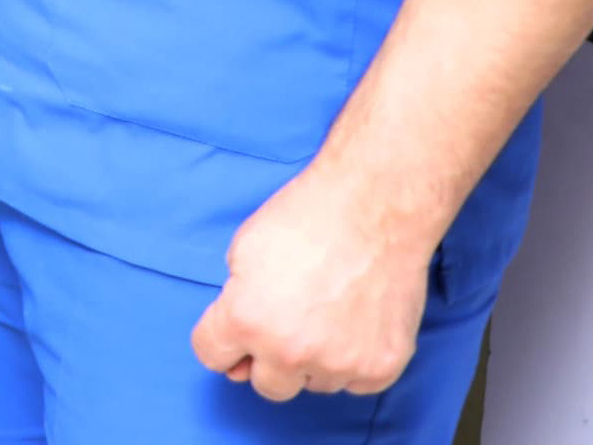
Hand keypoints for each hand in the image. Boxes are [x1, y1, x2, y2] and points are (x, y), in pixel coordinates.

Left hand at [192, 164, 433, 400]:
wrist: (374, 208)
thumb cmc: (306, 220)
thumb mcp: (243, 251)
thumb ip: (234, 305)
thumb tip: (238, 351)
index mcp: (247, 320)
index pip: (212, 356)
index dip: (221, 338)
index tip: (236, 328)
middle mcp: (290, 351)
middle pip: (266, 384)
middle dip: (268, 357)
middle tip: (287, 320)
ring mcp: (339, 364)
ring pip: (313, 383)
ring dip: (313, 359)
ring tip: (327, 310)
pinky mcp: (380, 368)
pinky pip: (354, 382)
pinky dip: (352, 359)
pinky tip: (355, 320)